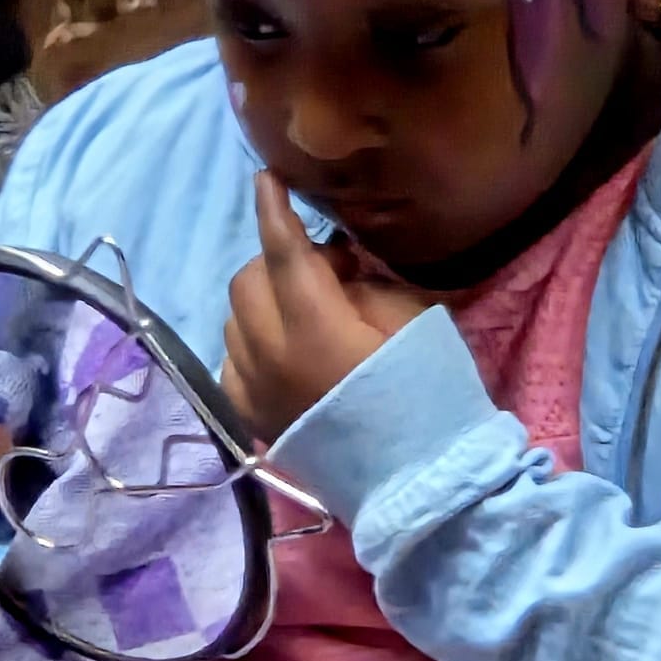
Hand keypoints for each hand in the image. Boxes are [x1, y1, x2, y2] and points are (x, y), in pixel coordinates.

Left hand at [221, 173, 430, 443]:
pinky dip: (251, 341)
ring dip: (263, 301)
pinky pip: (231, 360)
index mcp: (315, 328)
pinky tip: (282, 347)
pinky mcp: (249, 416)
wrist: (420, 482)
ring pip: (234, 319)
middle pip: (249, 280)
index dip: (274, 209)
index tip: (266, 178)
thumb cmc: (429, 396)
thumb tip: (332, 268)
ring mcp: (253, 390)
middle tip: (326, 270)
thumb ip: (361, 284)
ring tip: (306, 310)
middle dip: (278, 260)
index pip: (283, 252)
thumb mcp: (411, 321)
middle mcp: (270, 356)